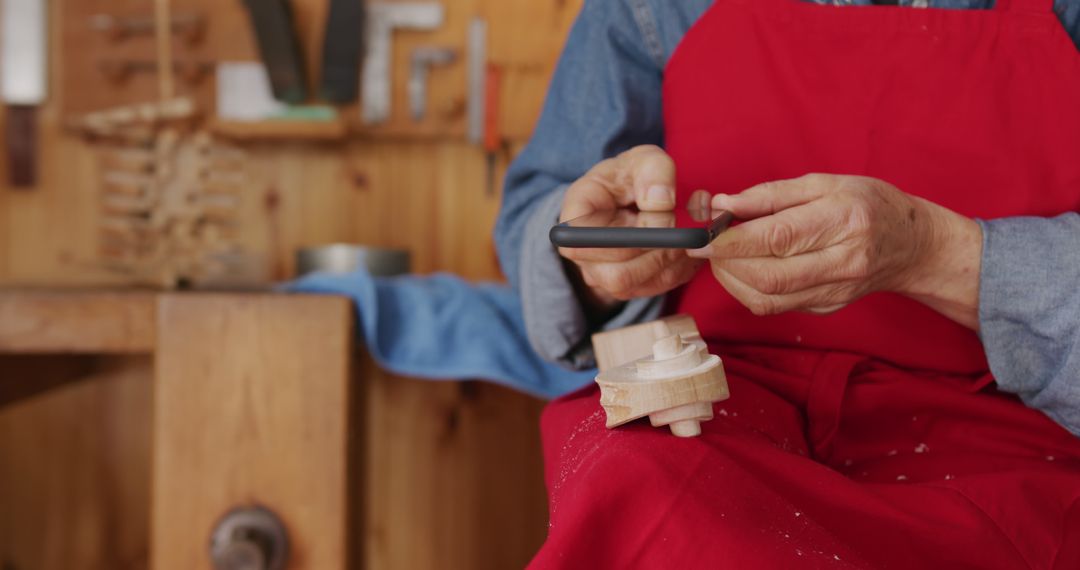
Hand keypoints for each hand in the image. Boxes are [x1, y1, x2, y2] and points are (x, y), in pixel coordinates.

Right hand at [559, 145, 706, 308]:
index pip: (584, 241)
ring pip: (637, 283)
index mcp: (576, 214)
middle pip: (617, 271)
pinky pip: (659, 286)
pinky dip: (682, 265)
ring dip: (673, 258)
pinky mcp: (629, 286)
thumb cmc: (631, 177)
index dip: (628, 234)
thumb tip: (660, 202)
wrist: (631, 196)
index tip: (662, 207)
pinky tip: (688, 242)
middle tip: (684, 219)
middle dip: (659, 248)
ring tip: (690, 228)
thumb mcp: (642, 158)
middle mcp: (582, 252)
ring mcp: (603, 274)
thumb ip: (653, 170)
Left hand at [687, 174, 981, 328]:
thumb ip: (771, 194)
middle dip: (726, 264)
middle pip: (768, 275)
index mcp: (844, 220)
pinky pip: (775, 307)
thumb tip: (723, 203)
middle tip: (707, 247)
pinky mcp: (826, 309)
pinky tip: (743, 271)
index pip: (777, 237)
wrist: (911, 245)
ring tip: (722, 258)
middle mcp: (843, 261)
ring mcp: (835, 291)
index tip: (702, 238)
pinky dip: (748, 291)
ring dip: (732, 280)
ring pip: (767, 298)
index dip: (732, 241)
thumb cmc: (867, 205)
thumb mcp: (824, 183)